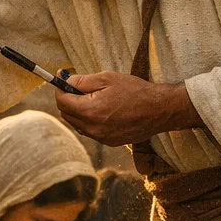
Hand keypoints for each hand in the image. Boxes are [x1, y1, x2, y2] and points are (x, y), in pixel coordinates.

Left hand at [55, 72, 202, 146]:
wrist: (160, 110)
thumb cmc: (135, 91)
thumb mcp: (107, 78)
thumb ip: (81, 81)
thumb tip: (64, 80)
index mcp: (90, 111)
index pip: (61, 101)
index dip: (60, 89)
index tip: (63, 80)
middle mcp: (92, 128)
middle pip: (66, 114)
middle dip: (68, 100)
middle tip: (78, 87)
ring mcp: (101, 137)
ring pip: (77, 124)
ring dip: (78, 111)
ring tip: (94, 98)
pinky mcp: (109, 142)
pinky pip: (90, 131)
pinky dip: (90, 120)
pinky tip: (103, 110)